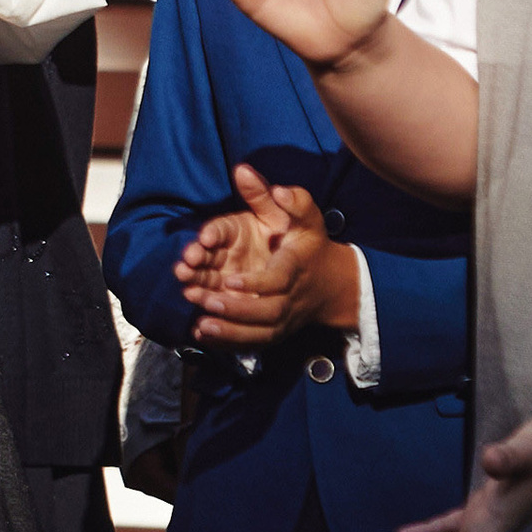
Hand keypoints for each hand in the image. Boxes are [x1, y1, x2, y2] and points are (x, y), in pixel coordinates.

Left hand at [174, 162, 360, 343]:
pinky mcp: (274, 333)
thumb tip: (278, 187)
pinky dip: (228, 343)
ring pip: (258, 333)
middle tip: (207, 301)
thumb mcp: (307, 218)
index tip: (230, 279)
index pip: (278, 280)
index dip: (256, 284)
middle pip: (266, 312)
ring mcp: (283, 320)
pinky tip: (203, 335)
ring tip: (202, 324)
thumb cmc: (311, 245)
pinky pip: (252, 343)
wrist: (330, 284)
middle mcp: (291, 299)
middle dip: (236, 309)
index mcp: (296, 268)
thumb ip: (292, 200)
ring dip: (229, 331)